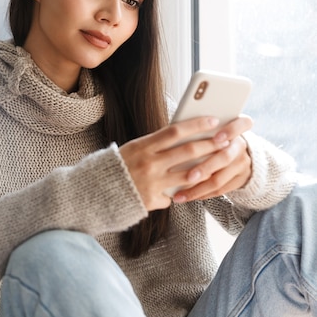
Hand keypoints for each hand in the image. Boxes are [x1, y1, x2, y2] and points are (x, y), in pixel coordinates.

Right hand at [119, 116, 233, 210]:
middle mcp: (148, 164)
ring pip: (188, 175)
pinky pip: (174, 195)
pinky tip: (188, 190)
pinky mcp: (152, 200)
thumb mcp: (133, 149)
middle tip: (226, 140)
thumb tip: (182, 138)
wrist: (95, 192)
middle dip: (210, 144)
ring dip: (206, 169)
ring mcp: (151, 183)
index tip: (213, 120)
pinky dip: (179, 192)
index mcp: (142, 146)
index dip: (196, 124)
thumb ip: (155, 145)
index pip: (175, 131)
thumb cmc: (117, 166)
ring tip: (218, 164)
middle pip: (187, 151)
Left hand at [172, 115, 252, 202]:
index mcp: (237, 126)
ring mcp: (242, 164)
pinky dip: (200, 194)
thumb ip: (200, 129)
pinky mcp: (239, 180)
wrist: (235, 152)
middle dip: (206, 167)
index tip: (217, 137)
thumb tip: (177, 133)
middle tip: (189, 176)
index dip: (231, 131)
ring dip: (198, 188)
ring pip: (220, 179)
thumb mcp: (211, 127)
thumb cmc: (211, 134)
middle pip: (226, 157)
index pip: (244, 124)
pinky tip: (185, 196)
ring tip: (179, 195)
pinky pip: (219, 190)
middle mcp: (241, 145)